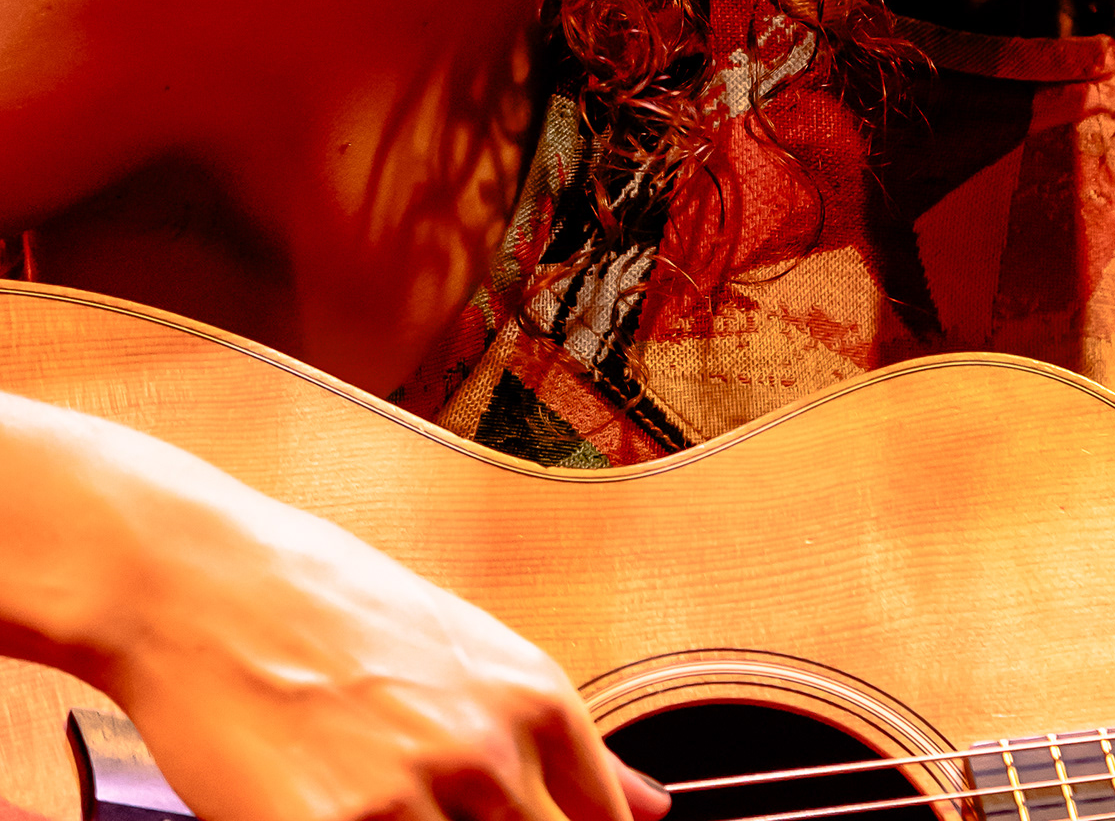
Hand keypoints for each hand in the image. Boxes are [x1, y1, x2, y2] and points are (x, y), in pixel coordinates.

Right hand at [0, 393, 668, 820]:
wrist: (202, 582)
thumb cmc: (324, 602)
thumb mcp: (464, 646)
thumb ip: (559, 739)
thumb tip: (647, 807)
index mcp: (534, 698)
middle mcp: (490, 752)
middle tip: (438, 811)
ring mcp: (415, 800)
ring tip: (385, 800)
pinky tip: (343, 816)